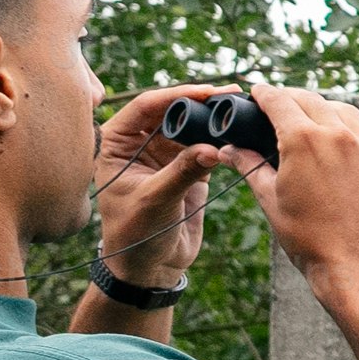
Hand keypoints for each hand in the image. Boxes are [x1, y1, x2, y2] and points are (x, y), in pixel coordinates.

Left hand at [90, 86, 244, 284]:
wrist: (149, 267)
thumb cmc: (135, 235)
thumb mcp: (154, 200)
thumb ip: (181, 172)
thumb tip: (212, 148)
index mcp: (117, 143)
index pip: (146, 107)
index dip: (176, 95)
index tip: (206, 92)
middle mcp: (140, 143)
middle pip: (172, 110)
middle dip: (200, 101)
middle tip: (231, 94)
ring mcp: (166, 154)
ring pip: (192, 125)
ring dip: (214, 118)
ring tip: (240, 108)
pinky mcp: (188, 168)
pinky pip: (207, 146)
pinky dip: (223, 139)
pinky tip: (241, 132)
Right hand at [247, 85, 358, 298]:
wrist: (356, 265)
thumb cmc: (307, 237)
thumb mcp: (270, 199)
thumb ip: (250, 166)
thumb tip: (228, 149)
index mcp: (304, 140)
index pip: (279, 100)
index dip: (264, 93)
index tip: (258, 92)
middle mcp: (339, 135)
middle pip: (311, 99)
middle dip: (292, 98)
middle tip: (280, 104)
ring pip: (346, 112)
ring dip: (326, 111)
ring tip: (314, 120)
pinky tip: (349, 142)